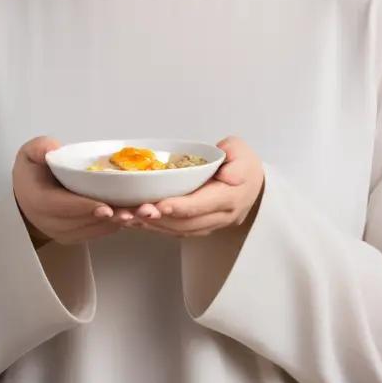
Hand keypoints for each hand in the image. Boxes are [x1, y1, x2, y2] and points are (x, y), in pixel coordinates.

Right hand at [12, 136, 123, 246]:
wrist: (27, 195)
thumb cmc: (33, 172)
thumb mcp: (30, 153)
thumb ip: (40, 148)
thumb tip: (52, 149)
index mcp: (36, 200)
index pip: (60, 206)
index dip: (83, 207)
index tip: (105, 207)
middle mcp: (47, 221)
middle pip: (79, 222)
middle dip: (107, 218)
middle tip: (131, 211)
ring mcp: (60, 232)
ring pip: (90, 231)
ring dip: (114, 224)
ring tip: (136, 213)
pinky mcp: (72, 236)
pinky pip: (94, 234)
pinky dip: (112, 226)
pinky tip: (128, 216)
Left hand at [107, 136, 263, 238]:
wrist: (253, 184)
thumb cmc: (242, 163)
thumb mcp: (240, 150)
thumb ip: (232, 155)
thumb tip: (226, 172)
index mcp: (231, 196)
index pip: (204, 204)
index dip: (181, 206)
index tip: (160, 204)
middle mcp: (221, 216)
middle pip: (187, 223)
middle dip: (159, 219)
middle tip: (134, 212)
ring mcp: (211, 225)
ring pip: (180, 231)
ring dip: (153, 226)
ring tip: (128, 217)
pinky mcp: (200, 227)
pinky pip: (177, 232)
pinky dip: (156, 228)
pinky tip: (136, 221)